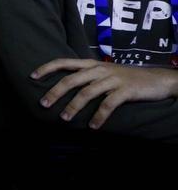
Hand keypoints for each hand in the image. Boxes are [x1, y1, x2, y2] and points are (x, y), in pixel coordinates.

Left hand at [34, 58, 177, 128]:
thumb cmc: (125, 77)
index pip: (64, 62)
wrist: (157, 79)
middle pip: (71, 79)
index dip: (47, 68)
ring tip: (64, 118)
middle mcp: (99, 69)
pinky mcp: (125, 90)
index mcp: (91, 64)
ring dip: (73, 107)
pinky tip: (93, 126)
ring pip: (87, 93)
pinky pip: (108, 104)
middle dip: (55, 92)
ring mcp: (112, 79)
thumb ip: (86, 76)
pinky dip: (99, 116)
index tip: (32, 76)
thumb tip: (63, 86)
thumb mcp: (104, 72)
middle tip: (43, 104)